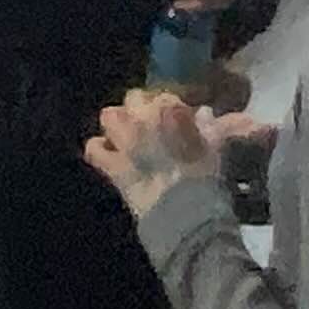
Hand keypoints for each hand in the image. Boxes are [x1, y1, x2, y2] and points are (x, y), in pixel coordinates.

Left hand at [85, 88, 218, 218]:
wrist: (184, 212)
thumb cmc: (204, 179)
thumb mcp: (214, 149)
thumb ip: (210, 128)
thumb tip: (204, 114)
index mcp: (170, 111)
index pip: (163, 96)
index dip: (167, 106)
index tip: (174, 118)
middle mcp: (143, 120)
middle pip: (134, 98)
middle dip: (139, 108)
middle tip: (148, 124)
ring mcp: (124, 142)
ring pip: (109, 116)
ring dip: (116, 124)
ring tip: (126, 135)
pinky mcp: (112, 165)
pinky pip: (94, 149)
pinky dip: (99, 150)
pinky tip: (108, 155)